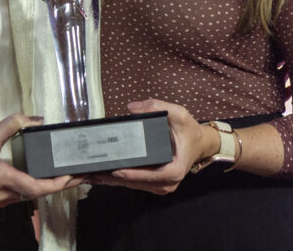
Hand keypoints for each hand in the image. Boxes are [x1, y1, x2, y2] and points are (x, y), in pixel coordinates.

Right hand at [0, 114, 82, 207]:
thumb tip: (37, 120)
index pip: (33, 187)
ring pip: (30, 196)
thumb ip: (14, 123)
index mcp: (0, 176)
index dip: (54, 184)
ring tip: (68, 176)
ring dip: (49, 187)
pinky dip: (37, 188)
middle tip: (78, 175)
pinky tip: (47, 180)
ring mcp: (0, 199)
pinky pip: (22, 196)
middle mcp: (2, 193)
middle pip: (37, 193)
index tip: (68, 176)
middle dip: (59, 185)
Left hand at [87, 99, 212, 194]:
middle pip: (138, 183)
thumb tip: (132, 107)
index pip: (152, 176)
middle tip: (94, 172)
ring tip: (93, 175)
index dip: (134, 174)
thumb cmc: (189, 130)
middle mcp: (169, 183)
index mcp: (176, 169)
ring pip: (134, 185)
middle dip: (116, 178)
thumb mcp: (179, 114)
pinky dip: (120, 180)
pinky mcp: (156, 185)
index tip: (117, 170)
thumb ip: (157, 107)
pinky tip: (103, 175)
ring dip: (114, 181)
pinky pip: (136, 183)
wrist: (199, 143)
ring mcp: (162, 186)